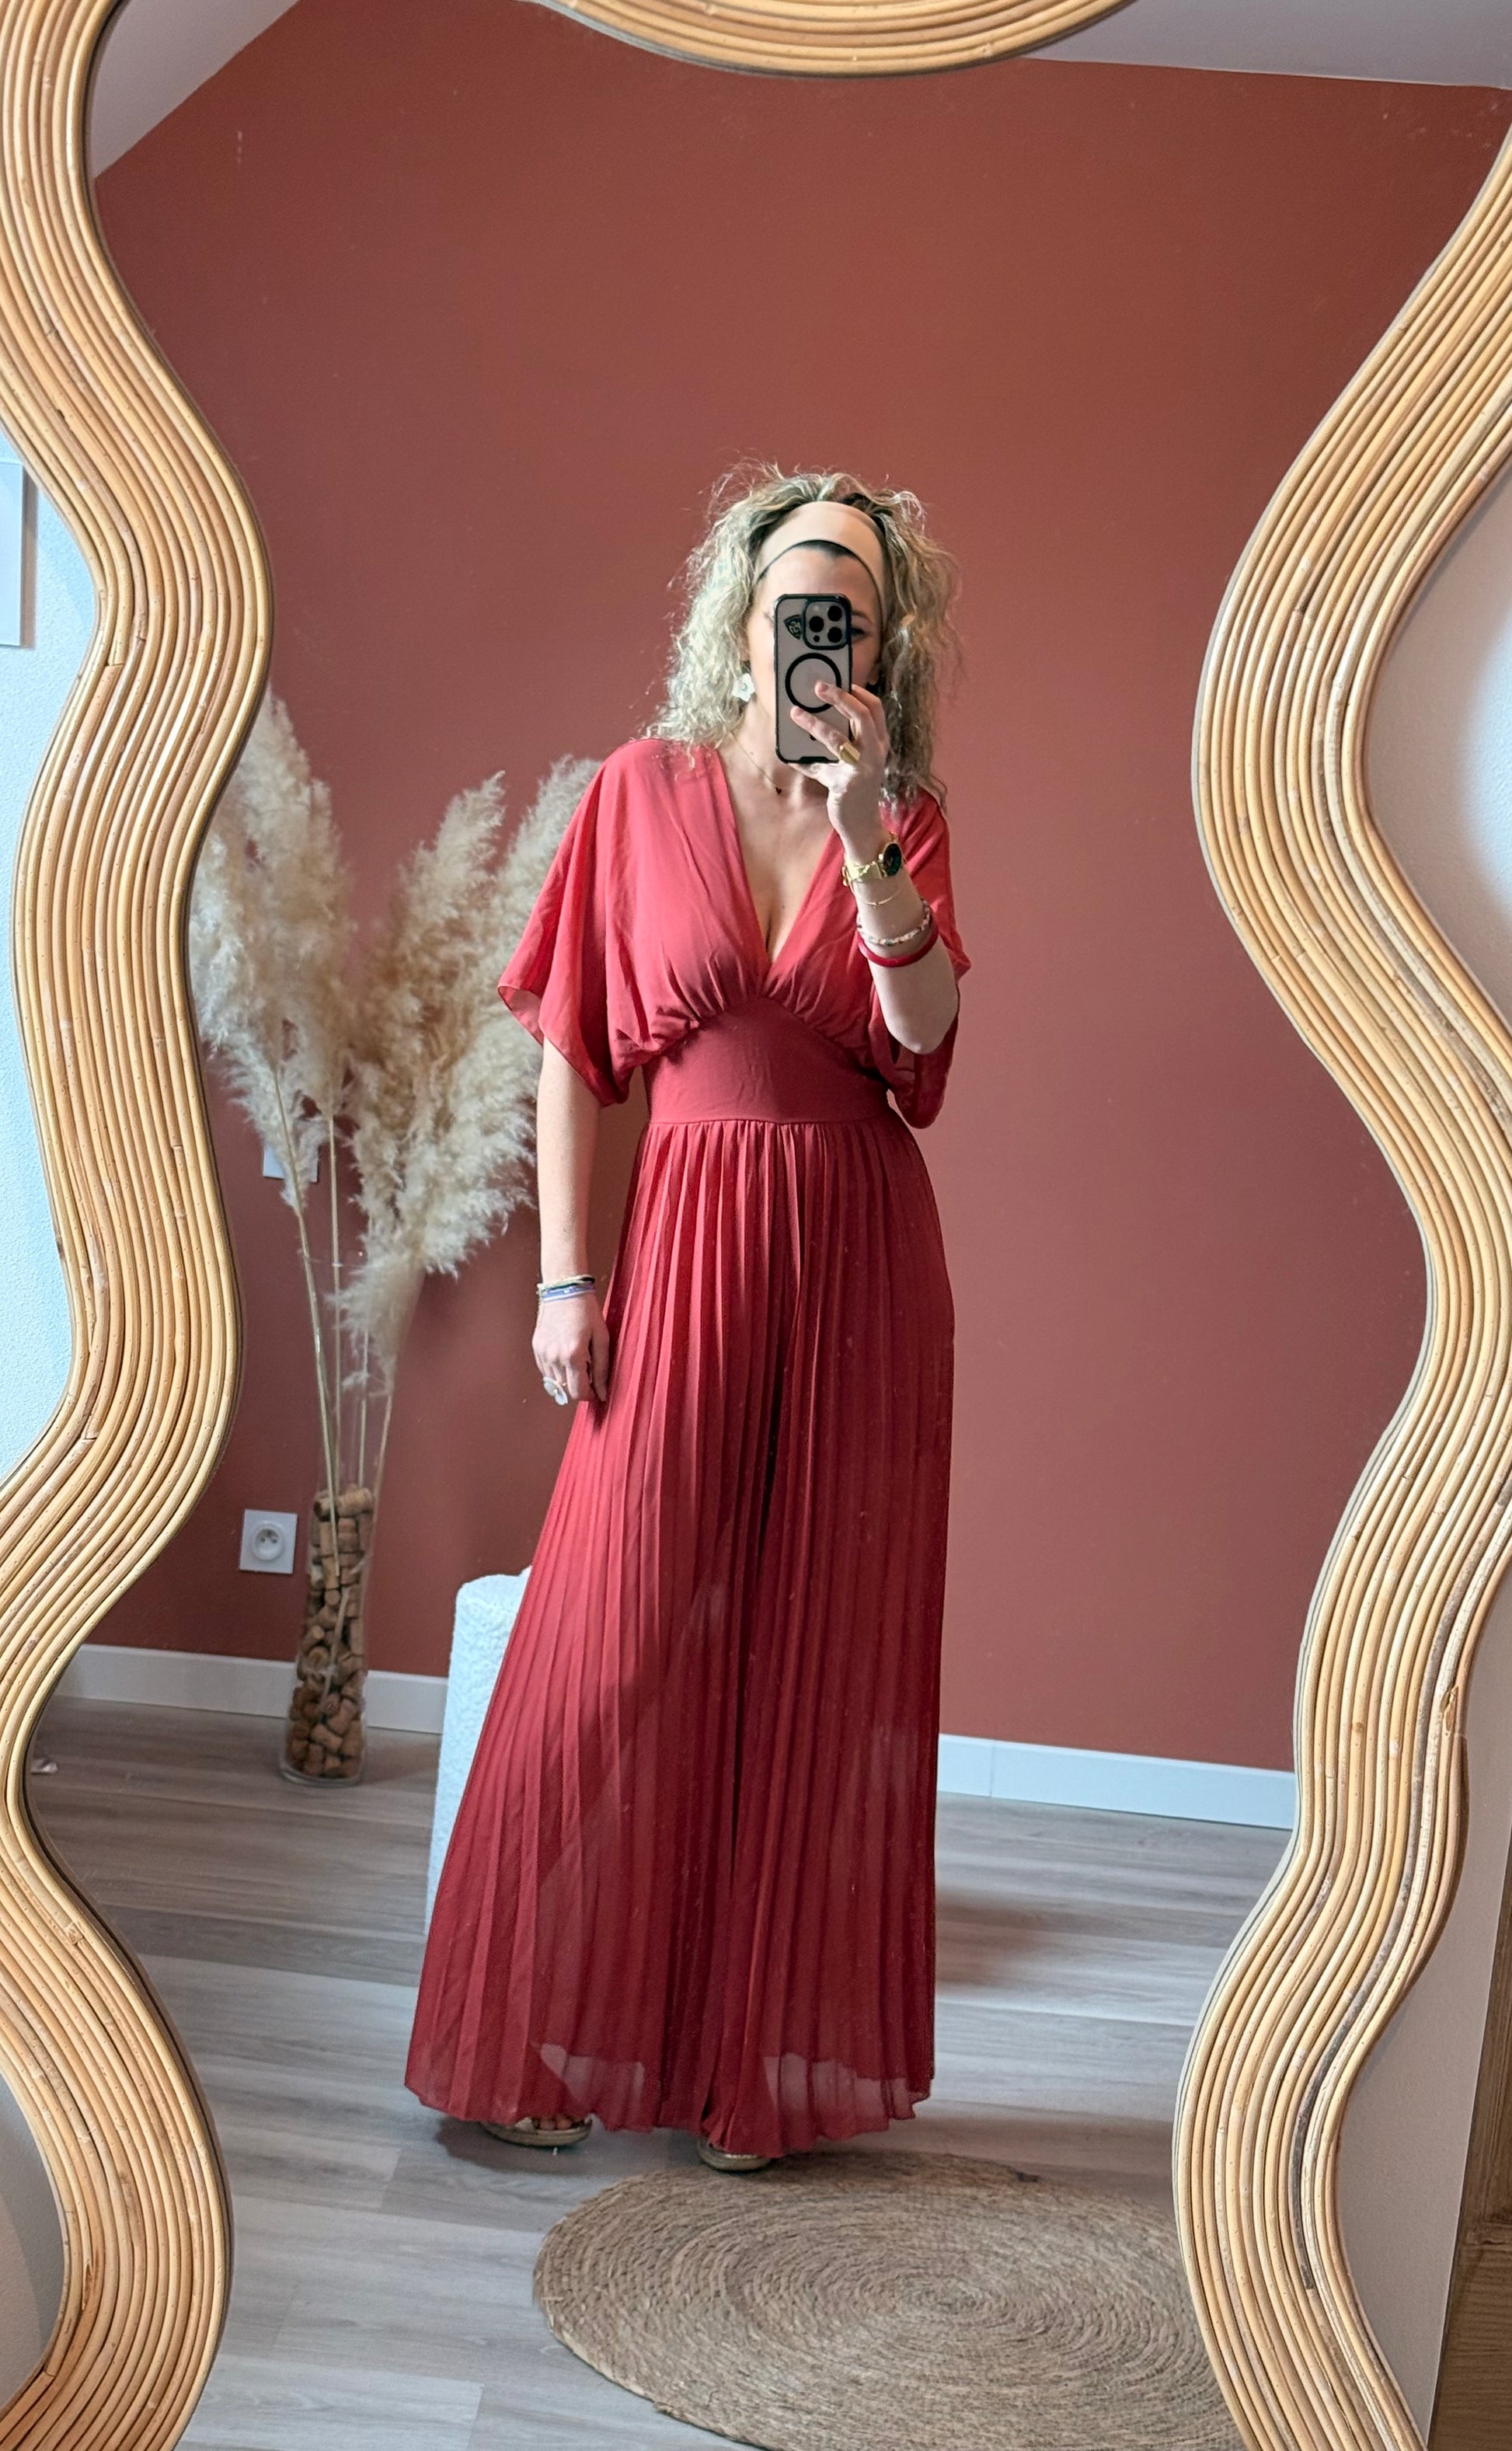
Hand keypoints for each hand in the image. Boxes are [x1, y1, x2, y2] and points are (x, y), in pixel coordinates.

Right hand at [533, 1289, 609, 1404]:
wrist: (564, 1290)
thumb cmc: (586, 1311)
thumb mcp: (602, 1339)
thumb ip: (602, 1369)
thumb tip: (602, 1392)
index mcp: (573, 1355)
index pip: (578, 1392)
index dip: (590, 1396)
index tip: (597, 1392)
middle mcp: (555, 1357)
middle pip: (566, 1391)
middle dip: (580, 1387)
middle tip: (590, 1375)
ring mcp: (543, 1353)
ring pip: (555, 1383)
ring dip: (567, 1379)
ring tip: (578, 1362)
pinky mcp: (536, 1348)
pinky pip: (546, 1371)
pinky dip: (557, 1371)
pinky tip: (566, 1357)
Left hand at [787, 679, 889, 857]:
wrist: (862, 825)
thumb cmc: (855, 789)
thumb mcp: (851, 763)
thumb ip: (837, 745)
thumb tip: (809, 721)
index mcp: (879, 743)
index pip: (874, 709)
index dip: (858, 692)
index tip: (841, 680)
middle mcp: (875, 752)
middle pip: (861, 715)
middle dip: (839, 697)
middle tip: (818, 686)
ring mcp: (862, 768)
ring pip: (837, 738)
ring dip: (813, 723)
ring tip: (795, 713)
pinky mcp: (845, 784)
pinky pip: (817, 767)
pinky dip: (801, 760)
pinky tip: (787, 755)